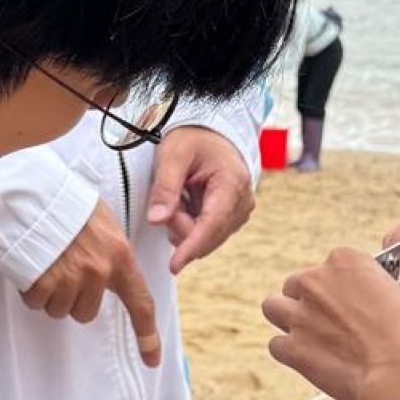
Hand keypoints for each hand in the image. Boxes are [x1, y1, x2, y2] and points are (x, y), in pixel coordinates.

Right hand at [21, 201, 160, 365]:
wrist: (27, 193)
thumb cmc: (63, 204)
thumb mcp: (101, 222)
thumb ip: (110, 253)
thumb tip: (111, 274)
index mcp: (119, 256)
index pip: (140, 303)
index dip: (147, 335)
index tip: (152, 360)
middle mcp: (98, 272)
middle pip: (86, 313)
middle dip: (72, 298)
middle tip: (61, 269)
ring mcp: (70, 278)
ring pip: (59, 310)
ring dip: (50, 293)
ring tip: (44, 262)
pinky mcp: (43, 283)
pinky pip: (36, 303)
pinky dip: (29, 290)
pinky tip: (30, 265)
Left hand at [147, 127, 254, 271]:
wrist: (210, 134)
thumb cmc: (194, 139)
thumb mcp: (173, 155)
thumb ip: (165, 188)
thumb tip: (157, 220)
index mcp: (233, 184)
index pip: (211, 226)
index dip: (191, 247)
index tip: (175, 265)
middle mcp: (242, 203)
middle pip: (206, 236)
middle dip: (180, 225)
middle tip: (169, 198)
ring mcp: (239, 213)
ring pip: (204, 239)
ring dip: (183, 224)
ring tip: (179, 196)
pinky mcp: (231, 219)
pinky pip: (205, 234)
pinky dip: (189, 223)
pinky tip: (187, 203)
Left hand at [262, 247, 399, 399]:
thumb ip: (382, 293)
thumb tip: (386, 304)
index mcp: (345, 260)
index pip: (329, 266)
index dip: (339, 286)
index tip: (349, 301)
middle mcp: (316, 282)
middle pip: (296, 284)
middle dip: (308, 301)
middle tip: (327, 321)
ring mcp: (300, 315)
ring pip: (273, 308)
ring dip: (287, 319)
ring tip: (308, 335)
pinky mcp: (292, 348)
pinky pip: (276, 345)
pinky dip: (288, 352)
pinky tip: (308, 360)